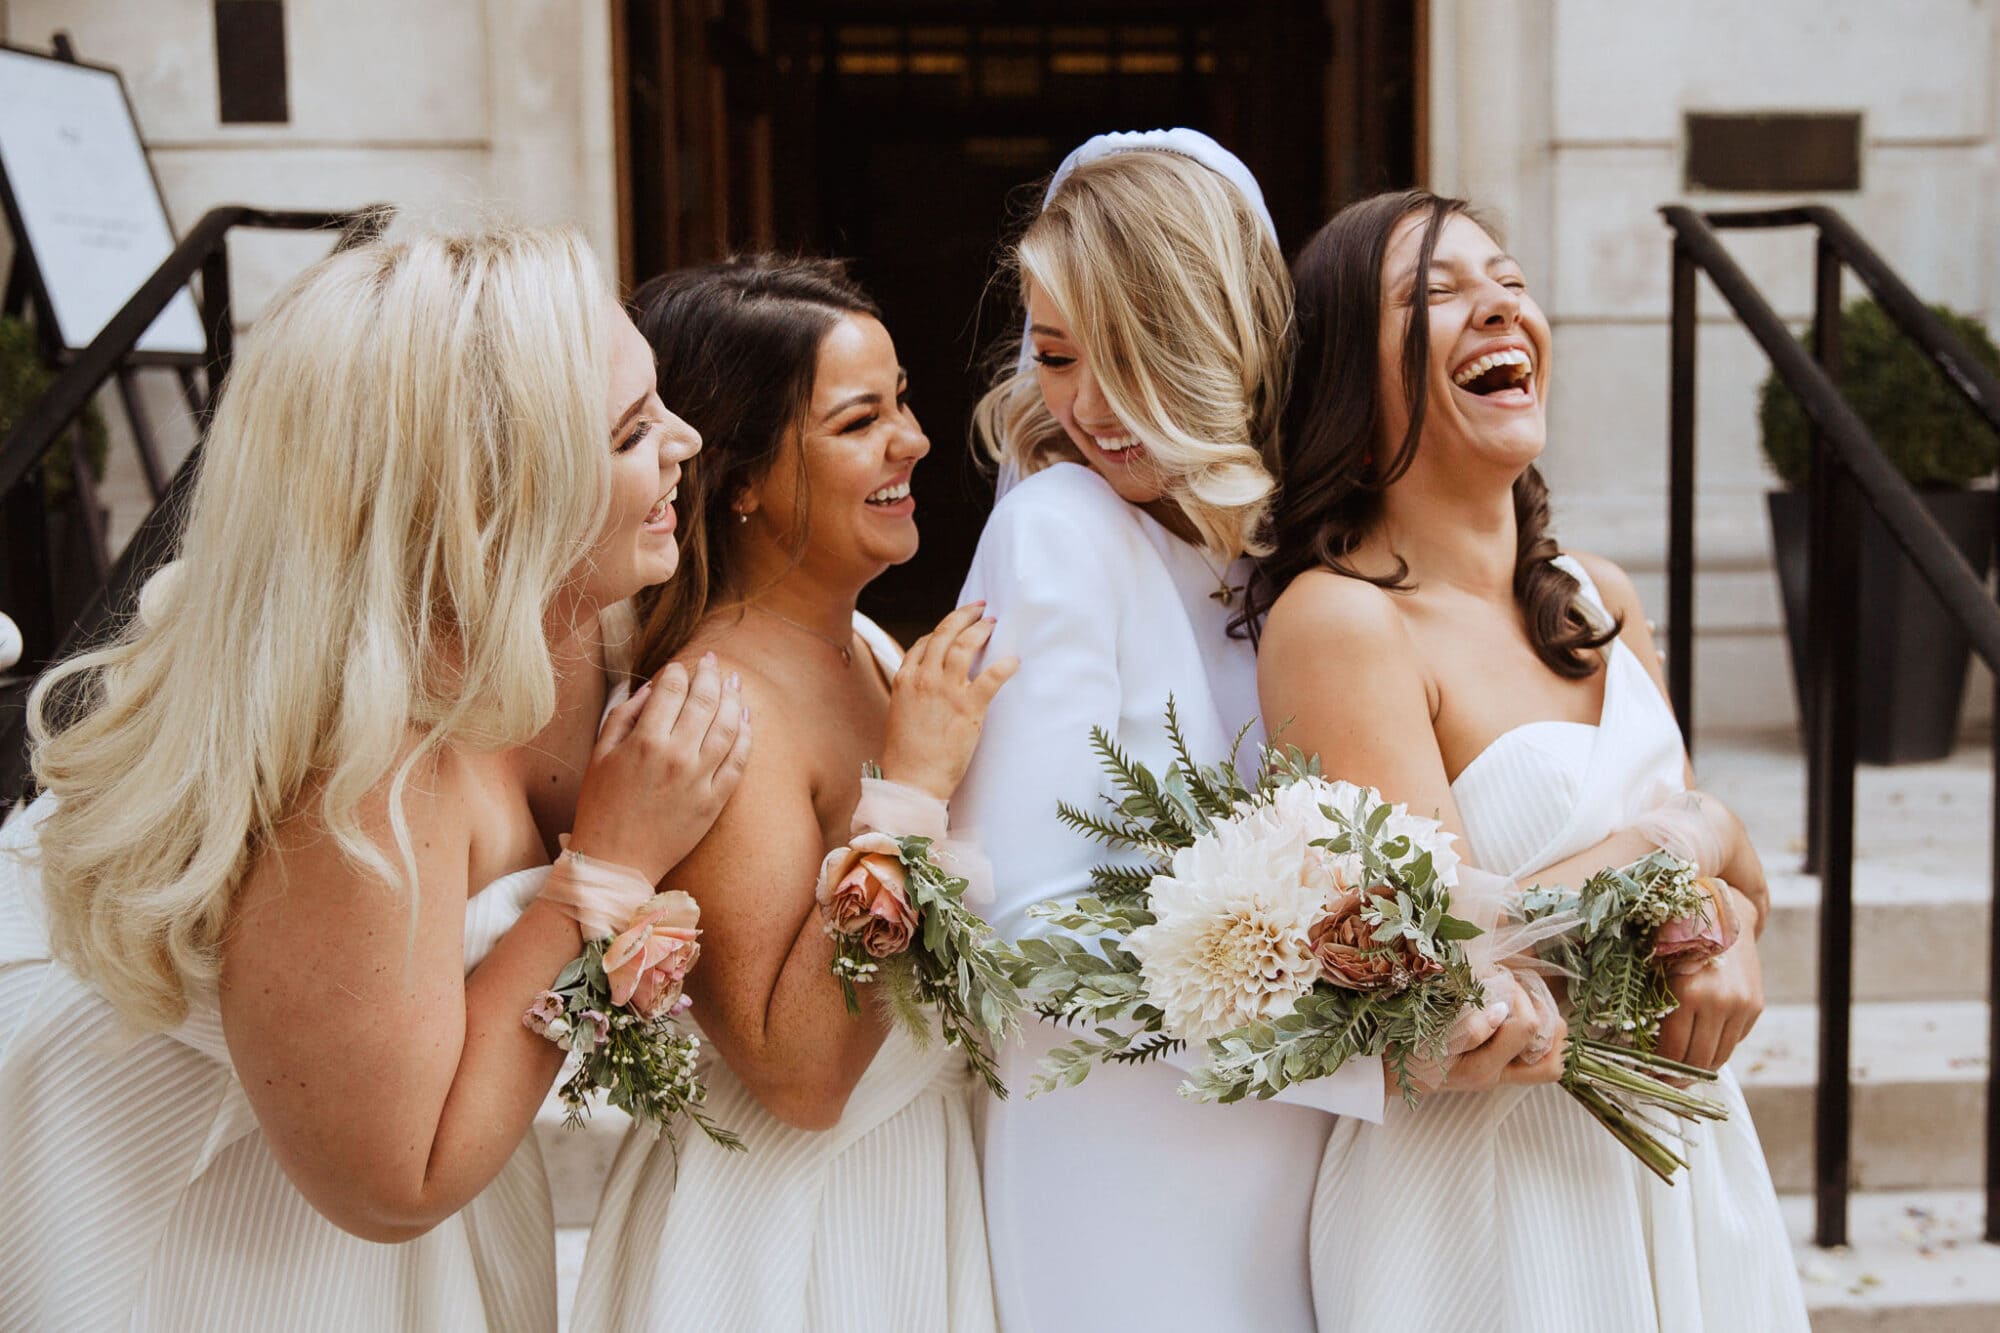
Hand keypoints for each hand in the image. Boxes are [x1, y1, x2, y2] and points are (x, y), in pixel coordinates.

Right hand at [569, 652, 751, 882]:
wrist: (616, 862)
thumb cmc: (601, 807)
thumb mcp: (599, 756)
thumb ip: (624, 716)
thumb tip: (652, 688)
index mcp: (644, 742)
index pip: (671, 690)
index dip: (677, 672)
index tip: (679, 667)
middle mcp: (676, 756)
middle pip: (704, 701)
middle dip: (710, 675)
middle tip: (712, 661)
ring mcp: (699, 779)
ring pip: (728, 727)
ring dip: (733, 699)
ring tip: (734, 682)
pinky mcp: (714, 801)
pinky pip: (738, 761)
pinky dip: (745, 735)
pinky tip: (745, 719)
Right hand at [879, 601, 1019, 800]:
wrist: (911, 781)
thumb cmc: (906, 755)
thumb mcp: (901, 715)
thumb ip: (914, 695)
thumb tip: (929, 687)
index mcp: (904, 680)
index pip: (923, 643)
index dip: (941, 630)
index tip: (955, 626)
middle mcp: (923, 679)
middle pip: (944, 634)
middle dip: (964, 616)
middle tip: (980, 608)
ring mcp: (946, 691)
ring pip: (964, 647)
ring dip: (981, 631)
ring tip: (993, 624)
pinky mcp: (968, 708)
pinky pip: (990, 678)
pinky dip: (1004, 666)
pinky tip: (1013, 660)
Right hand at [1397, 970, 1567, 1094]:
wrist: (1385, 1070)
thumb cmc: (1404, 1052)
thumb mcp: (1432, 1039)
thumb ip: (1469, 1028)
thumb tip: (1502, 1009)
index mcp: (1483, 1068)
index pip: (1527, 1028)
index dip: (1520, 997)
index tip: (1500, 980)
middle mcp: (1497, 1075)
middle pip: (1551, 1061)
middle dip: (1549, 1020)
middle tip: (1523, 996)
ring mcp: (1498, 1073)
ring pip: (1547, 1063)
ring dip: (1546, 1031)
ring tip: (1525, 1005)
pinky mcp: (1494, 1066)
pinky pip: (1532, 1058)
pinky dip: (1533, 1034)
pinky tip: (1513, 1014)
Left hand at [1657, 883, 1763, 1069]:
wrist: (1723, 913)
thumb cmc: (1677, 939)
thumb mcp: (1656, 969)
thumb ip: (1651, 1007)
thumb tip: (1640, 1051)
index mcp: (1687, 993)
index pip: (1672, 1053)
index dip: (1657, 1072)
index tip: (1645, 1078)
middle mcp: (1718, 1003)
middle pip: (1697, 1062)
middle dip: (1677, 1079)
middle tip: (1661, 1083)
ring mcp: (1741, 1006)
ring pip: (1718, 1057)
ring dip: (1698, 1069)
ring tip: (1679, 1073)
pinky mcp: (1754, 1007)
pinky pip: (1732, 1041)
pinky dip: (1715, 1048)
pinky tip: (1699, 1045)